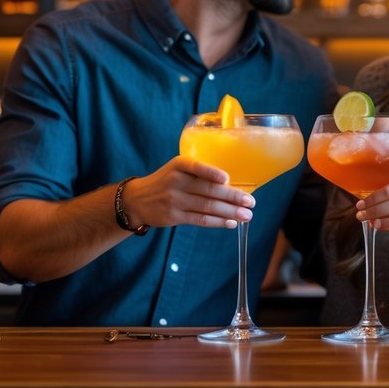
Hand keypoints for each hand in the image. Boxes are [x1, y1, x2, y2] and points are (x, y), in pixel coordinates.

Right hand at [119, 156, 254, 229]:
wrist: (138, 199)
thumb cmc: (167, 180)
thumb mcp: (177, 169)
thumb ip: (199, 173)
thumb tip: (233, 184)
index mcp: (180, 165)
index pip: (197, 167)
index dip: (211, 173)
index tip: (227, 178)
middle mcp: (176, 181)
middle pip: (208, 190)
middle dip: (232, 197)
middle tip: (250, 202)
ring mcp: (174, 200)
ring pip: (207, 207)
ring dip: (230, 212)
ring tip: (246, 215)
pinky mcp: (174, 216)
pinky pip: (200, 220)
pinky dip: (217, 222)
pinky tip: (231, 223)